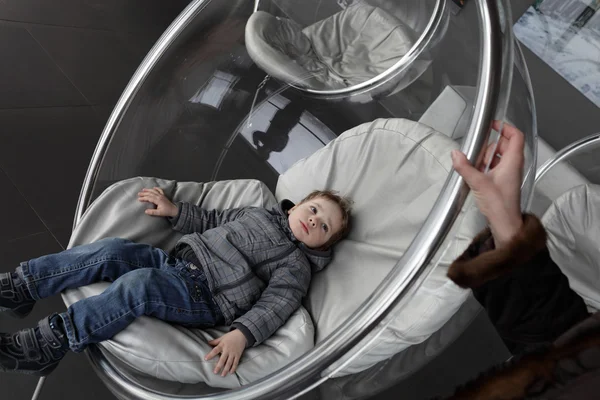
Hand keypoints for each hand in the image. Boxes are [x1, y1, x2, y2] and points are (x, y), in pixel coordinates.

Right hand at [137, 187, 177, 217]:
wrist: (174, 210)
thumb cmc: (167, 211)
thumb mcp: (159, 213)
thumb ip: (152, 212)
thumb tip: (145, 211)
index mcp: (158, 200)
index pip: (149, 198)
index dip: (144, 198)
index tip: (139, 199)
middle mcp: (160, 196)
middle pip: (150, 193)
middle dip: (144, 193)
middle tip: (139, 194)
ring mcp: (162, 195)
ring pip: (154, 191)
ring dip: (148, 190)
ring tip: (143, 189)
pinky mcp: (164, 196)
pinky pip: (160, 190)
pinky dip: (157, 188)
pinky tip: (154, 187)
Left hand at [205, 329, 246, 375]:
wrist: (242, 335)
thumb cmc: (231, 336)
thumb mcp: (222, 337)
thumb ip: (215, 341)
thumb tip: (208, 343)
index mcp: (222, 345)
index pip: (215, 350)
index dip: (210, 354)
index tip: (206, 359)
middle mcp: (228, 350)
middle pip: (223, 359)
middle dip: (219, 366)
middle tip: (215, 372)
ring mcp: (233, 353)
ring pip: (229, 362)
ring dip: (226, 369)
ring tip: (222, 375)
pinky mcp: (238, 355)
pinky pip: (236, 362)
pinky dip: (233, 368)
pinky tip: (231, 372)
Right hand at [451, 121, 523, 247]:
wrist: (504, 224)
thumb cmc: (499, 204)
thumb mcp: (479, 183)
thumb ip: (465, 167)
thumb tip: (455, 154)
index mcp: (513, 161)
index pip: (516, 136)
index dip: (505, 127)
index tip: (492, 125)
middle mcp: (513, 165)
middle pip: (504, 145)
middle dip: (489, 146)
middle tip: (477, 152)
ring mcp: (509, 173)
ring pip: (498, 156)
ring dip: (485, 157)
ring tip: (475, 166)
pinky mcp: (502, 181)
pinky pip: (494, 167)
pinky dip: (485, 167)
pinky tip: (476, 174)